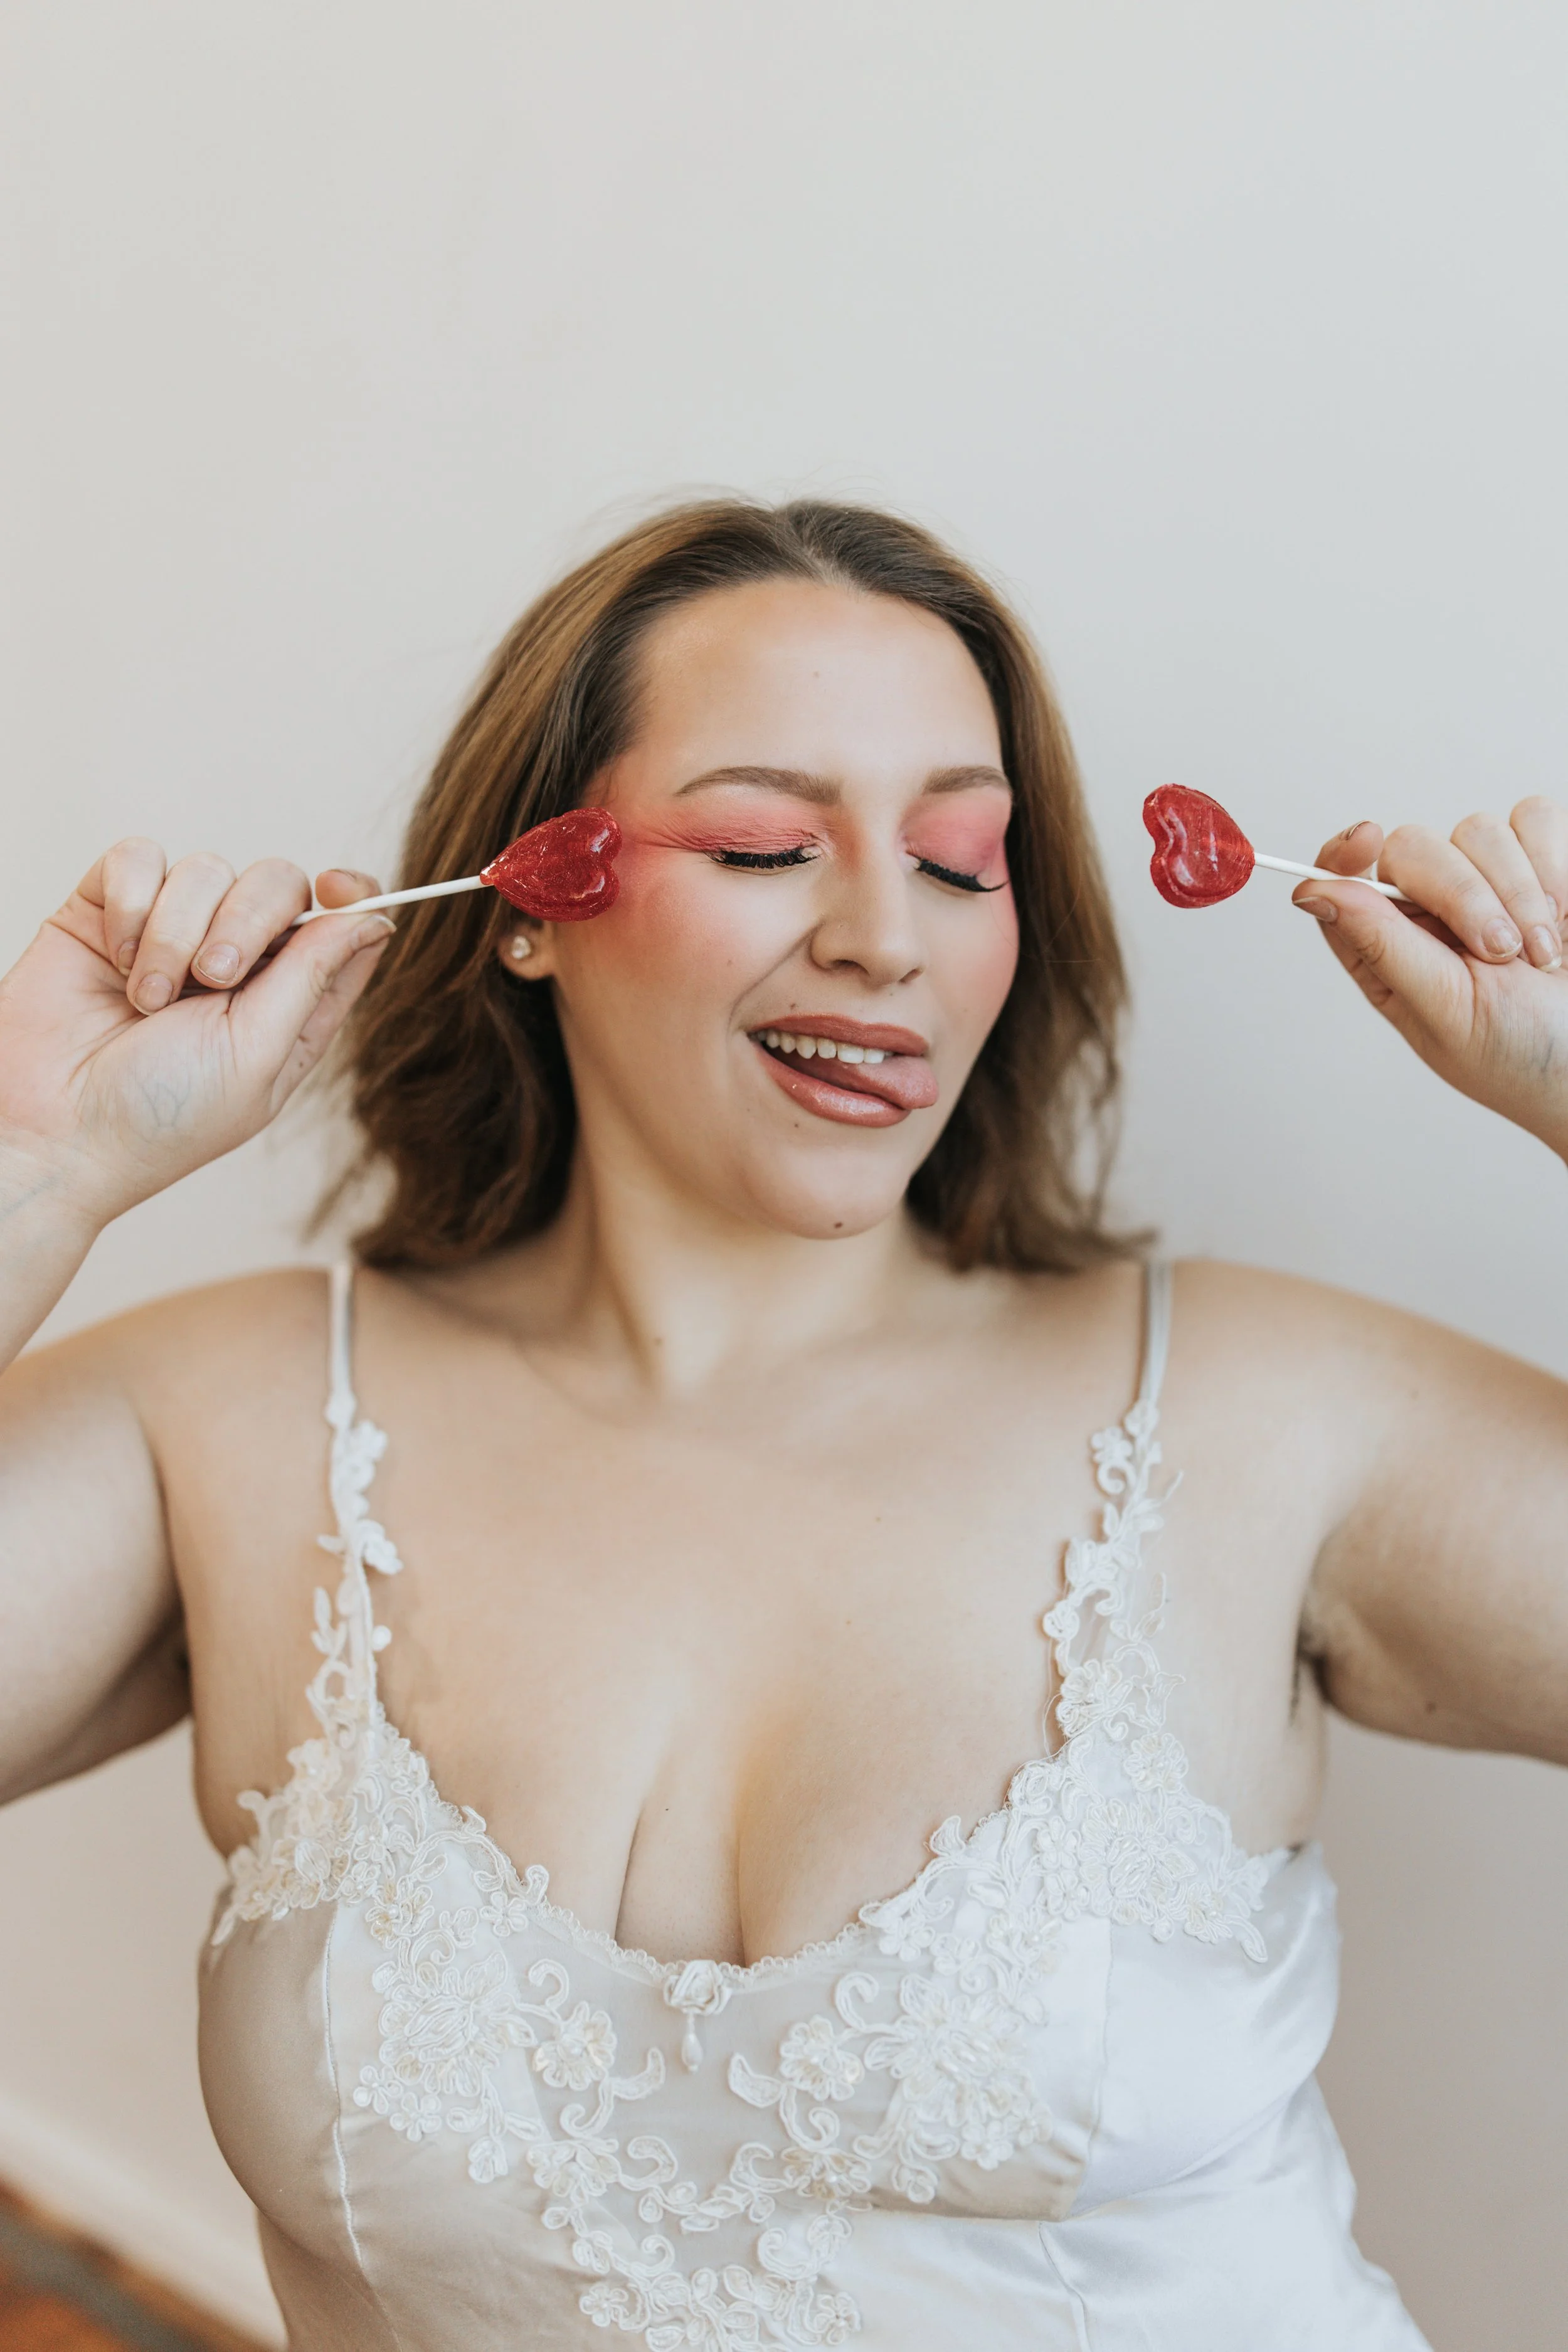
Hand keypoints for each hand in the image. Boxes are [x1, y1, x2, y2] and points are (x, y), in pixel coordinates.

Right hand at [0, 842, 393, 1229]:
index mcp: (288, 1005)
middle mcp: (236, 964)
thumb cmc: (159, 1118)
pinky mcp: (107, 912)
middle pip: (278, 883)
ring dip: (175, 933)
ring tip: (145, 1000)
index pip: (342, 924)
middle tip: (211, 980)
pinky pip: (138, 858)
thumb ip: (313, 976)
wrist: (51, 1131)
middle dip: (247, 922)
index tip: (339, 890)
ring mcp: (169, 933)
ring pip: (206, 869)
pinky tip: (114, 960)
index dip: (352, 895)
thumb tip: (374, 918)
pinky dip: (130, 906)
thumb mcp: (258, 1054)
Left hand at [1292, 799, 1567, 1158]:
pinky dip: (1555, 868)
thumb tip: (1312, 894)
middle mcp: (1430, 909)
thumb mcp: (1444, 1010)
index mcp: (1388, 949)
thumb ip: (1382, 945)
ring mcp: (1488, 880)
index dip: (1344, 854)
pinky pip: (1535, 820)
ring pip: (1479, 831)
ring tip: (1541, 956)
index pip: (1343, 880)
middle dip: (1463, 896)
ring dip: (1519, 895)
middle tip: (1500, 954)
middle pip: (1412, 847)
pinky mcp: (1542, 860)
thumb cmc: (1519, 1057)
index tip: (1367, 840)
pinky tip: (1564, 920)